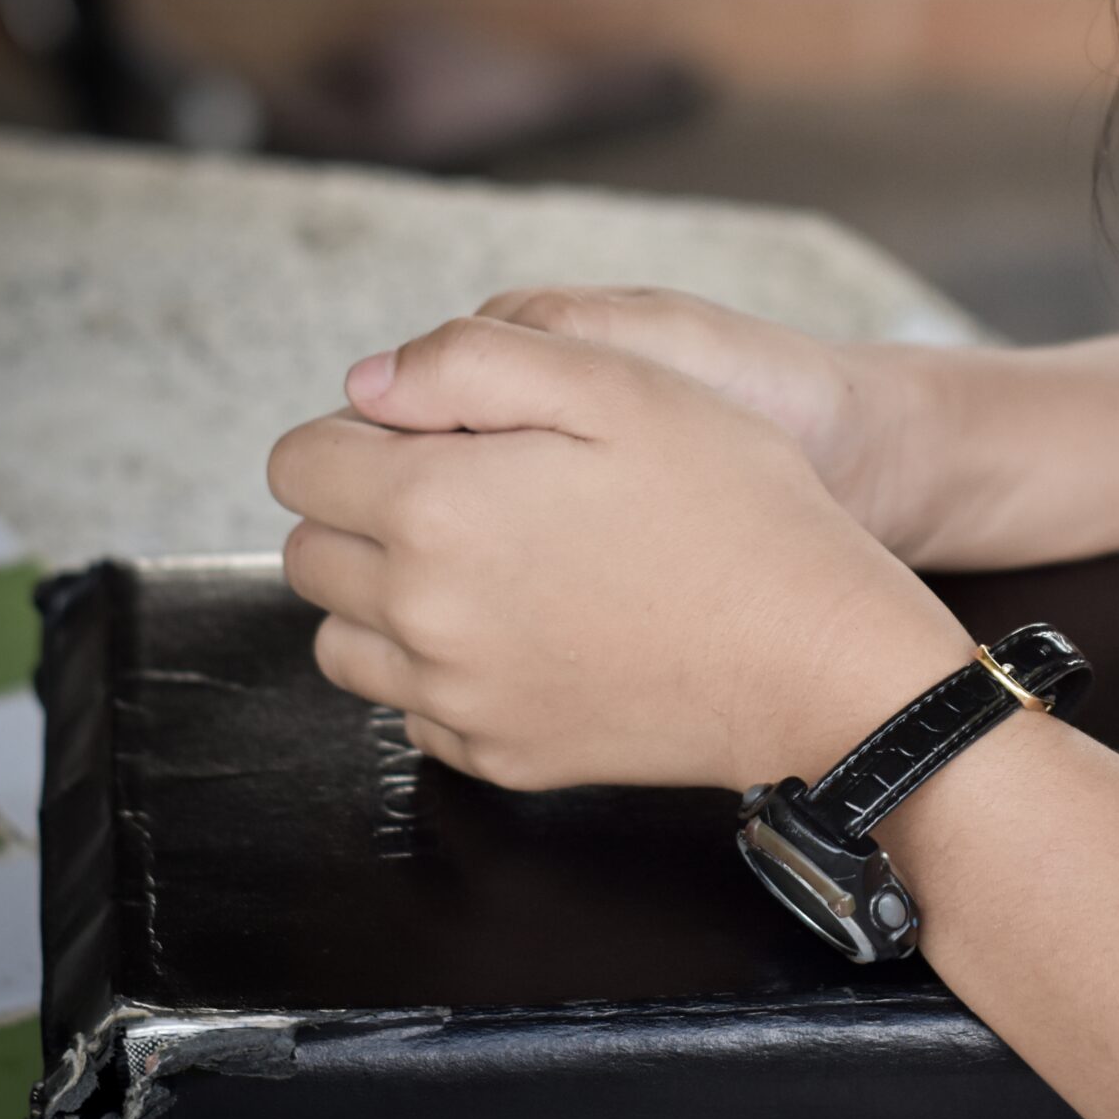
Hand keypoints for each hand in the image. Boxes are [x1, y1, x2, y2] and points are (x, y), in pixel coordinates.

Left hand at [266, 316, 971, 791]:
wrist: (820, 657)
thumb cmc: (740, 509)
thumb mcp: (622, 382)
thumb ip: (472, 361)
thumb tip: (366, 385)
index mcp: (433, 506)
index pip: (298, 462)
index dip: (363, 431)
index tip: (441, 434)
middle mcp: (421, 611)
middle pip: (308, 552)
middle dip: (366, 510)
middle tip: (478, 493)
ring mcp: (457, 697)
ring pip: (344, 640)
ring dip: (386, 595)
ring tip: (493, 565)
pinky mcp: (499, 756)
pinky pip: (412, 712)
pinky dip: (441, 673)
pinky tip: (526, 633)